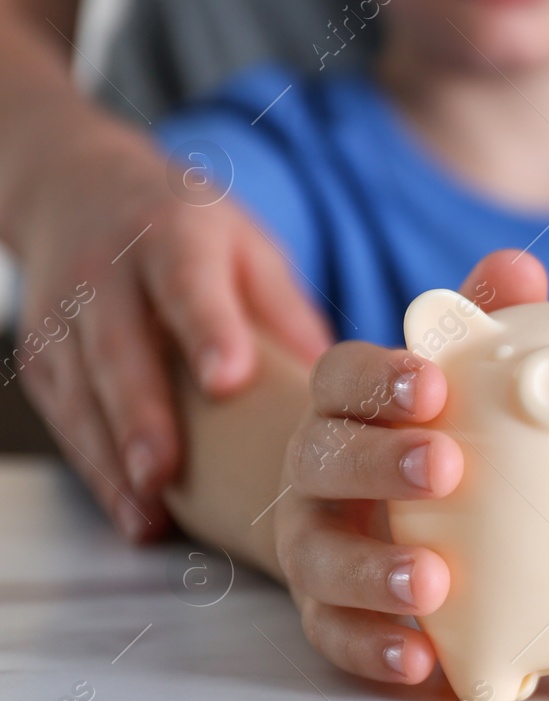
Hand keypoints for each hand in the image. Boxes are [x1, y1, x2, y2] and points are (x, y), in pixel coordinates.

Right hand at [13, 127, 330, 539]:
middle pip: (119, 348)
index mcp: (173, 238)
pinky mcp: (43, 360)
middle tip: (166, 472)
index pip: (185, 283)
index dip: (207, 330)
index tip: (228, 379)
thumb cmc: (188, 229)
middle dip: (141, 414)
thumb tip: (353, 386)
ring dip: (112, 455)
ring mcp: (65, 318)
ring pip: (82, 391)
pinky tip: (132, 510)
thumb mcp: (248, 247)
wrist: (78, 190)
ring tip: (149, 507)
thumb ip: (289, 313)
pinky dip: (96, 469)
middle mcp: (107, 275)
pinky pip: (67, 419)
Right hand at [271, 251, 547, 684]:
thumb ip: (482, 320)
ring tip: (432, 585)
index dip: (379, 378)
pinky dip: (371, 649)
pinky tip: (422, 664)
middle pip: (322, 459)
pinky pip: (335, 636)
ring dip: (371, 572)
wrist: (375, 503)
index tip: (432, 385)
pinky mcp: (325, 610)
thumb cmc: (438, 424)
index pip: (341, 375)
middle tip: (445, 467)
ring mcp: (314, 541)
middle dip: (377, 463)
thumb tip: (523, 266)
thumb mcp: (459, 368)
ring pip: (318, 557)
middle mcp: (316, 468)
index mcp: (349, 402)